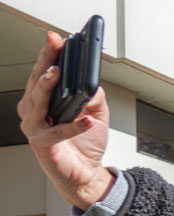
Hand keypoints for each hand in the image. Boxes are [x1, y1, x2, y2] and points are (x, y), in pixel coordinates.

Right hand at [18, 32, 112, 210]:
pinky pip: (56, 133)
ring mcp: (35, 129)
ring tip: (57, 74)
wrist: (85, 175)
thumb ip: (93, 96)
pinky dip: (72, 126)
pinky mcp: (43, 146)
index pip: (44, 73)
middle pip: (37, 82)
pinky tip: (84, 119)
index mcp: (45, 101)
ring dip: (46, 87)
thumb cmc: (84, 144)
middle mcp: (34, 112)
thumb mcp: (96, 114)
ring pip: (36, 103)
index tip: (55, 39)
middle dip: (45, 61)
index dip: (49, 55)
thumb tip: (92, 83)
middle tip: (53, 47)